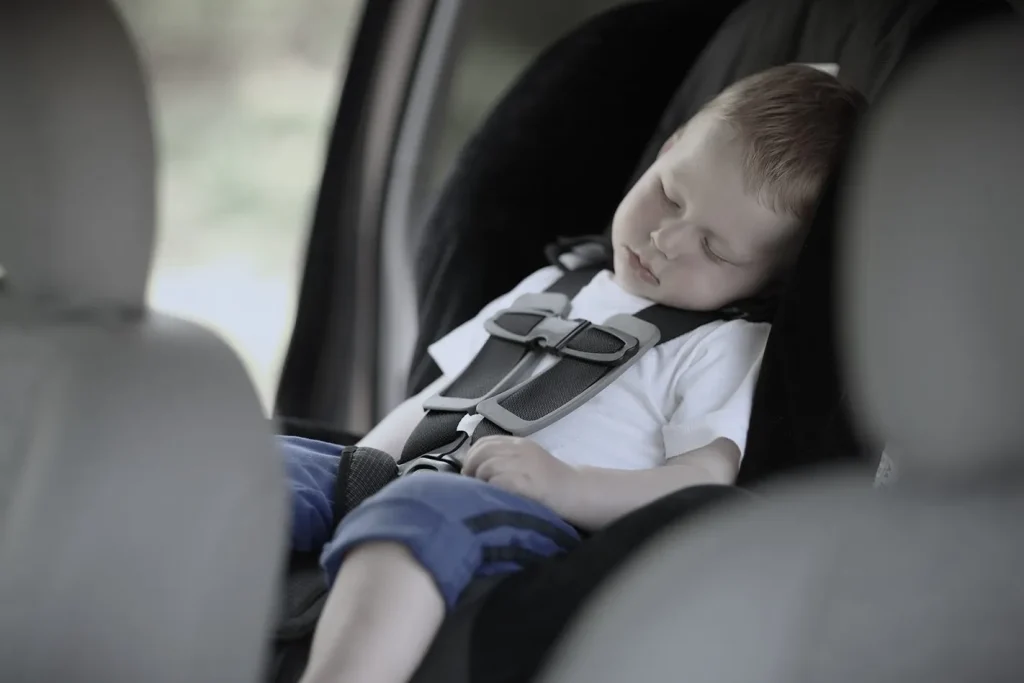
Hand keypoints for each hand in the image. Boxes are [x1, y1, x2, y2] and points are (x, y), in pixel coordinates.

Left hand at [462, 436, 578, 514]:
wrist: (576, 492)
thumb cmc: (552, 483)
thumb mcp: (528, 463)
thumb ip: (507, 460)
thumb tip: (475, 469)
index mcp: (520, 444)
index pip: (485, 442)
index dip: (472, 456)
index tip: (470, 471)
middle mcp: (520, 449)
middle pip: (482, 452)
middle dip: (471, 468)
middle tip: (471, 483)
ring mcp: (522, 464)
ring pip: (486, 466)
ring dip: (480, 481)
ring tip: (483, 492)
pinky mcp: (524, 481)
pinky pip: (497, 481)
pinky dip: (491, 489)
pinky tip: (495, 497)